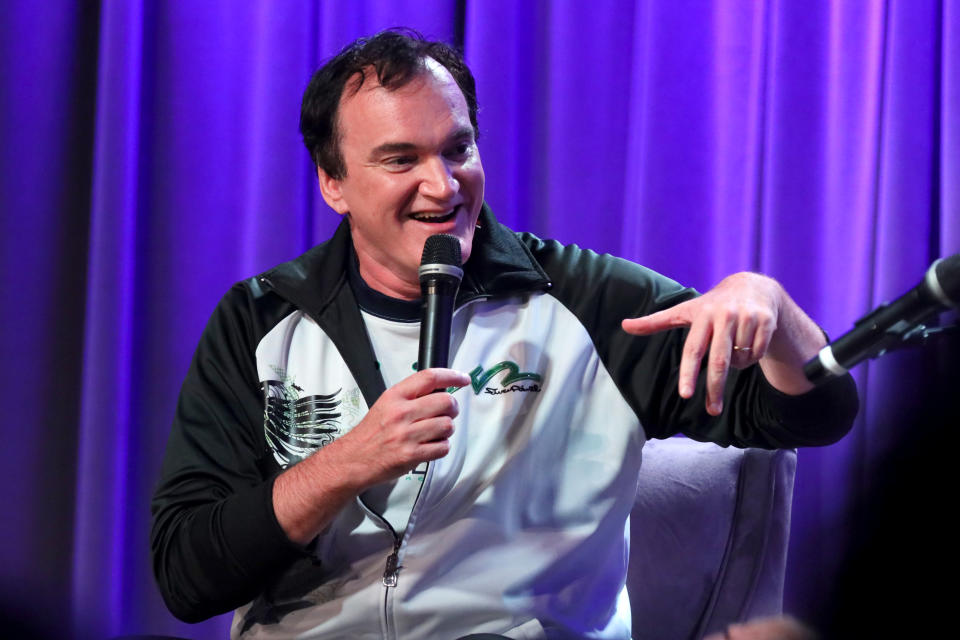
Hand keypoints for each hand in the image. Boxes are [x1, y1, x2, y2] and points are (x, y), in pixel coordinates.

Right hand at [273, 368, 468, 543]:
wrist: (353, 459)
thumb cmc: (372, 433)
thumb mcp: (387, 404)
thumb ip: (411, 396)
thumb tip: (441, 390)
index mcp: (395, 396)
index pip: (430, 377)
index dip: (452, 376)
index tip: (462, 379)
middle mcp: (401, 413)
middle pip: (446, 402)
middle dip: (452, 408)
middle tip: (448, 413)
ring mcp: (407, 435)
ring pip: (447, 426)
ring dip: (447, 430)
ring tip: (435, 432)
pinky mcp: (411, 456)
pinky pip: (443, 447)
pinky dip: (441, 447)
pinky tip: (431, 446)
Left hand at [621, 273, 782, 415]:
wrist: (753, 287)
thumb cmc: (711, 305)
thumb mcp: (684, 310)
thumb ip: (654, 321)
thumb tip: (623, 325)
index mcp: (702, 315)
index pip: (693, 350)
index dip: (689, 373)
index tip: (685, 395)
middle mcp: (724, 315)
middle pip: (719, 361)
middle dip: (715, 389)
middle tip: (712, 411)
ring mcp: (747, 318)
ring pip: (740, 360)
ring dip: (736, 364)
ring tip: (733, 347)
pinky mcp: (766, 322)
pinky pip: (757, 355)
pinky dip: (752, 357)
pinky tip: (749, 342)